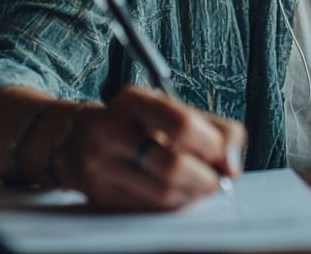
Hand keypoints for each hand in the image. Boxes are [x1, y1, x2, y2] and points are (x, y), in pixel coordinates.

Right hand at [59, 86, 245, 210]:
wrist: (77, 143)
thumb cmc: (138, 125)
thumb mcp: (171, 111)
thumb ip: (213, 129)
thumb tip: (233, 165)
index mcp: (132, 101)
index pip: (182, 124)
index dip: (212, 145)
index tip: (223, 154)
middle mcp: (109, 131)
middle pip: (173, 165)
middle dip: (206, 178)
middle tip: (216, 180)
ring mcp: (101, 167)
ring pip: (164, 193)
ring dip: (193, 195)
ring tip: (198, 186)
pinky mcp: (100, 197)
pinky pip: (151, 209)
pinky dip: (174, 205)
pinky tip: (177, 194)